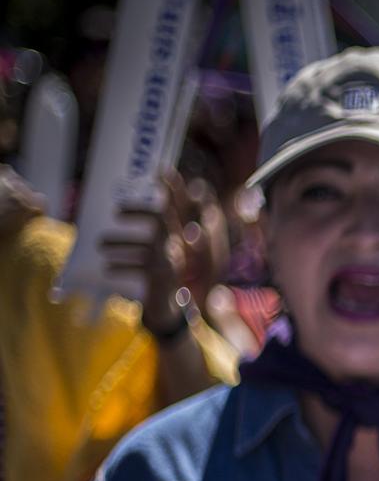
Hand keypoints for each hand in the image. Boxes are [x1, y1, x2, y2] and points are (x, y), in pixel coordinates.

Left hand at [102, 172, 209, 335]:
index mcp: (175, 236)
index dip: (173, 188)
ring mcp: (171, 262)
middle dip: (140, 210)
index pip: (177, 208)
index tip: (163, 169)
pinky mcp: (161, 279)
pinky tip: (107, 268)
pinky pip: (140, 268)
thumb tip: (119, 210)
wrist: (165, 311)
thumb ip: (143, 233)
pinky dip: (122, 266)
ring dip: (121, 243)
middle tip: (115, 209)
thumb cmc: (153, 278)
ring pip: (148, 245)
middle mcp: (178, 246)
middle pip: (164, 220)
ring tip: (99, 244)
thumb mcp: (151, 252)